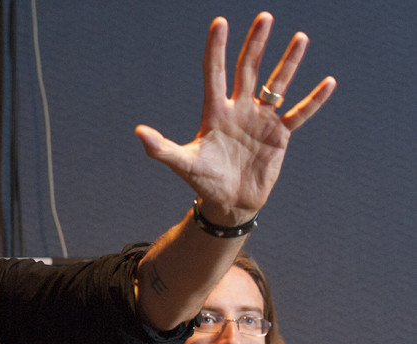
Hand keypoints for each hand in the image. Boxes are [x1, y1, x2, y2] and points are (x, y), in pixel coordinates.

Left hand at [135, 12, 336, 224]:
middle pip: (249, 69)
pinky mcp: (280, 135)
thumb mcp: (182, 163)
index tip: (220, 22)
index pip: (216, 73)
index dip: (217, 49)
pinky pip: (300, 113)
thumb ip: (160, 147)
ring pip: (278, 84)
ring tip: (300, 37)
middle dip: (256, 44)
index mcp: (216, 112)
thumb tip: (138, 132)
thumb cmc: (203, 181)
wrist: (228, 202)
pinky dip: (314, 100)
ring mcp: (262, 119)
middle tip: (264, 17)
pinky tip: (328, 82)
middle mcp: (240, 109)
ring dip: (289, 62)